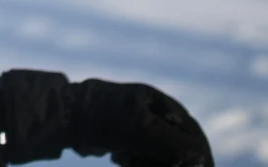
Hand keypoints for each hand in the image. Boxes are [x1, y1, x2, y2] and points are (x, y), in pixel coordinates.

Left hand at [67, 79, 212, 166]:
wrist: (66, 117)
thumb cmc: (104, 117)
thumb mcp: (142, 129)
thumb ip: (175, 144)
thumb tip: (201, 159)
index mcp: (164, 106)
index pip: (193, 137)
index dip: (196, 159)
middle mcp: (157, 114)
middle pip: (179, 150)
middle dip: (164, 162)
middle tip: (137, 163)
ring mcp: (142, 127)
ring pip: (160, 158)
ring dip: (147, 164)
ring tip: (125, 159)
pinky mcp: (129, 140)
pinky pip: (144, 160)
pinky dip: (136, 163)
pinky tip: (119, 158)